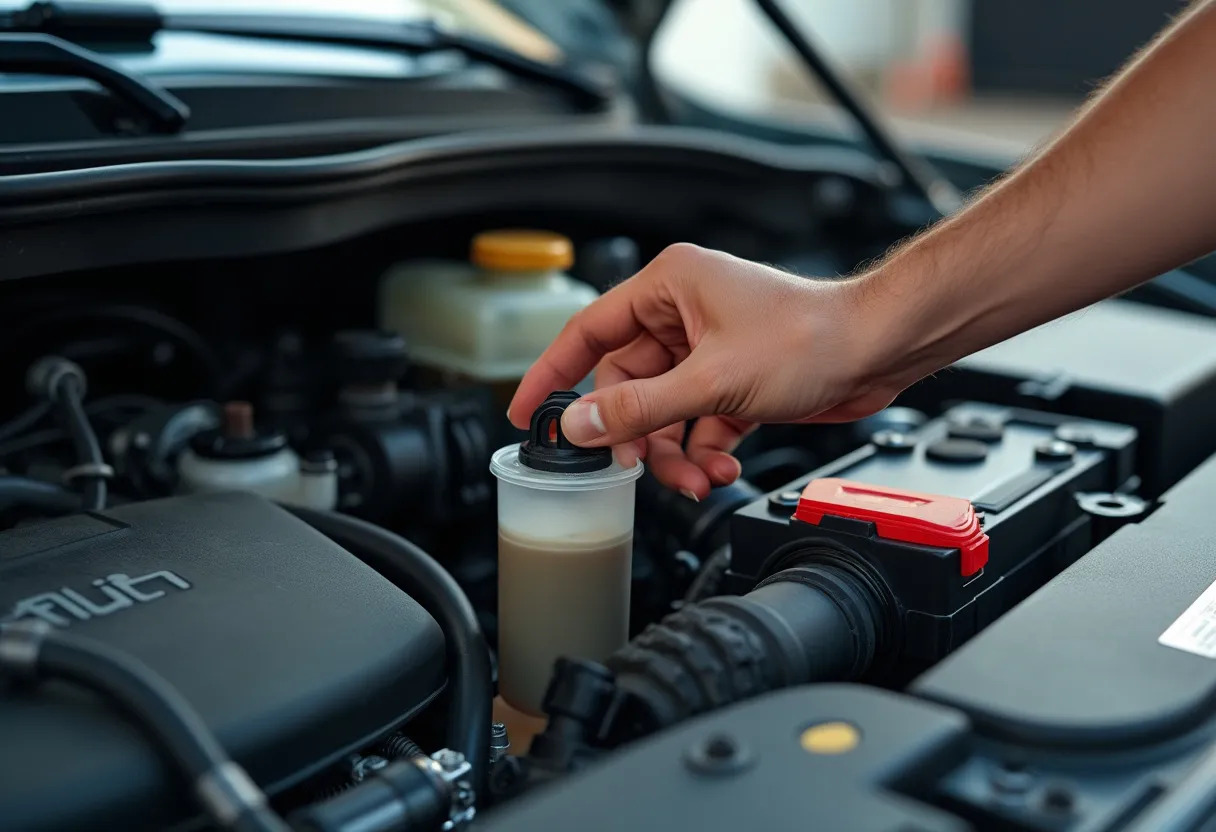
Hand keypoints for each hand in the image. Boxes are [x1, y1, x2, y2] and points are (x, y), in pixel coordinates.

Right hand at [508, 244, 907, 498]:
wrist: (879, 350)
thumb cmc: (811, 336)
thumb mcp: (711, 380)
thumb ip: (638, 407)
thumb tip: (580, 425)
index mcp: (667, 287)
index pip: (586, 331)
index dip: (551, 374)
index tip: (527, 413)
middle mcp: (682, 313)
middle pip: (626, 385)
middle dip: (635, 434)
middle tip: (634, 466)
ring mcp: (707, 349)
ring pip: (661, 411)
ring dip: (672, 450)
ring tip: (695, 476)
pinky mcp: (733, 379)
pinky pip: (695, 421)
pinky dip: (702, 448)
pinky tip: (720, 465)